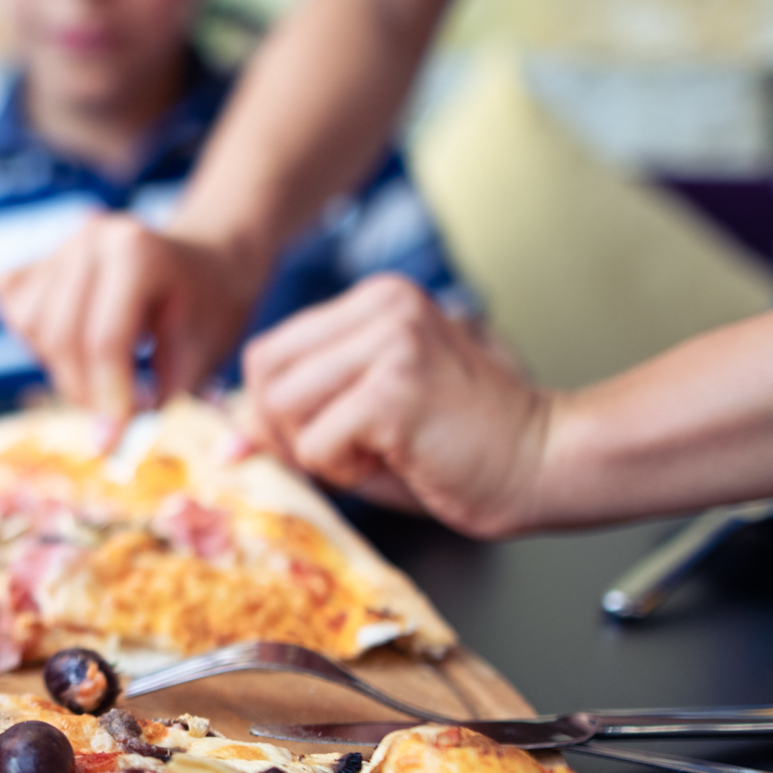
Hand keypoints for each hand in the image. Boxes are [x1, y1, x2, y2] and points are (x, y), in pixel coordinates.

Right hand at [0, 212, 272, 446]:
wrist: (206, 264)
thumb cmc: (211, 312)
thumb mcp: (203, 354)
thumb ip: (160, 394)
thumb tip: (108, 438)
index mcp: (137, 253)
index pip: (106, 339)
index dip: (107, 397)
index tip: (112, 444)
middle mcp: (92, 240)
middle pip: (62, 335)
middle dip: (83, 391)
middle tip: (114, 420)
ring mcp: (64, 246)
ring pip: (35, 328)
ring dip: (62, 370)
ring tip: (106, 381)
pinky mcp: (44, 259)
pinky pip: (22, 315)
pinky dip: (43, 345)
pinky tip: (79, 351)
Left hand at [234, 274, 552, 537]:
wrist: (545, 463)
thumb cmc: (458, 448)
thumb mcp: (368, 416)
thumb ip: (300, 415)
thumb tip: (227, 439)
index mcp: (375, 301)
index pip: (270, 351)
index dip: (268, 408)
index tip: (302, 444)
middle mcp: (381, 307)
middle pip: (264, 374)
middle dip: (285, 431)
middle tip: (345, 454)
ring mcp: (389, 342)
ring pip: (282, 408)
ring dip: (318, 451)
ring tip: (378, 452)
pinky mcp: (395, 388)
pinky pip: (316, 444)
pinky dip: (344, 470)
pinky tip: (399, 459)